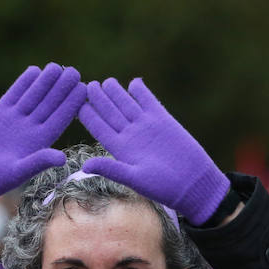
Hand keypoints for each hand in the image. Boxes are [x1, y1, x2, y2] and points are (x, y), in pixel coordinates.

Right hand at [0, 63, 85, 227]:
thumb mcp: (19, 171)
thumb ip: (39, 161)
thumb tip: (62, 158)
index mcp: (40, 142)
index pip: (60, 119)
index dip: (72, 104)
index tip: (84, 89)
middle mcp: (30, 129)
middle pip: (49, 104)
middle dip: (62, 88)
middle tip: (75, 72)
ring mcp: (15, 120)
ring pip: (33, 96)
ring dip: (45, 82)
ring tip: (56, 67)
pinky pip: (14, 95)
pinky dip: (23, 83)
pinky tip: (34, 70)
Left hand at [77, 78, 229, 224]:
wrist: (191, 182)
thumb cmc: (163, 186)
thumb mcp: (134, 178)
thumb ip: (111, 168)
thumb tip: (84, 166)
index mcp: (119, 149)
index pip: (99, 128)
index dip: (88, 115)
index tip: (76, 103)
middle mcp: (130, 135)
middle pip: (110, 112)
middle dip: (99, 99)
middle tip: (88, 85)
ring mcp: (146, 126)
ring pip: (127, 104)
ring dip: (117, 92)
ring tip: (106, 82)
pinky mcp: (163, 120)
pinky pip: (148, 101)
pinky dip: (141, 92)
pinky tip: (134, 83)